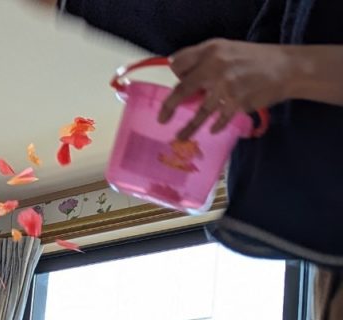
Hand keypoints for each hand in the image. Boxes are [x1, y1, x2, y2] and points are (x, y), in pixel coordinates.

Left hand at [160, 39, 295, 138]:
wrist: (288, 68)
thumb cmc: (255, 60)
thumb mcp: (227, 50)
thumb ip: (204, 61)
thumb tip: (181, 79)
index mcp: (210, 50)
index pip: (178, 63)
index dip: (176, 75)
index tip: (178, 83)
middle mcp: (215, 66)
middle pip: (182, 89)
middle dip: (168, 106)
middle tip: (161, 119)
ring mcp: (225, 86)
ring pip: (199, 112)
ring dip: (188, 128)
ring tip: (179, 138)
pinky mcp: (236, 102)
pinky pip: (218, 120)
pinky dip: (215, 126)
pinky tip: (213, 129)